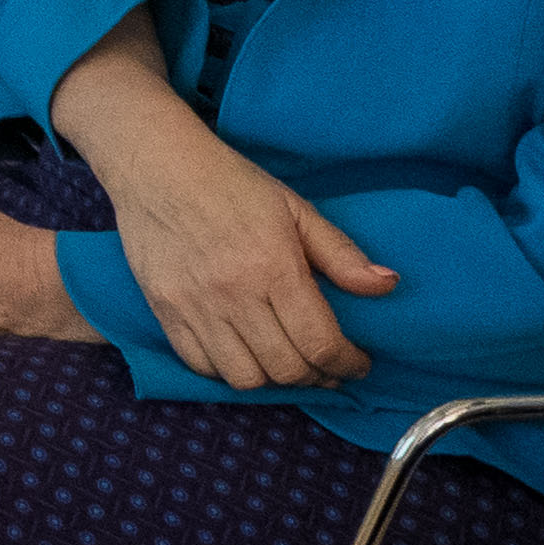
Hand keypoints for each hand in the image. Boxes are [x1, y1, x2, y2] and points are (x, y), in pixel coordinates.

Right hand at [96, 117, 396, 388]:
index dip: (347, 365)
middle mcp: (234, 294)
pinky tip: (243, 353)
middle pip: (287, 369)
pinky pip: (200, 366)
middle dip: (317, 376)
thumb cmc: (230, 183)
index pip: (320, 344)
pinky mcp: (165, 311)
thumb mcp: (295, 208)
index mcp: (273, 267)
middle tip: (327, 366)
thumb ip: (341, 253)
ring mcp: (194, 306)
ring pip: (245, 378)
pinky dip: (228, 371)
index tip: (357, 363)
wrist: (156, 165)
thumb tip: (387, 285)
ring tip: (285, 363)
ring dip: (274, 379)